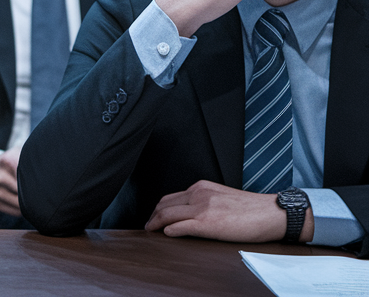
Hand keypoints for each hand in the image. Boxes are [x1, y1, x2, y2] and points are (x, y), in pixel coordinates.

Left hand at [145, 180, 311, 242]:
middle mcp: (198, 194)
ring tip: (151, 231)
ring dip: (156, 223)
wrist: (272, 214)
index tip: (155, 216)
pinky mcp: (207, 223)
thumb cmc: (252, 209)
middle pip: (164, 205)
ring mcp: (202, 208)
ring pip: (168, 215)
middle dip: (153, 216)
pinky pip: (180, 226)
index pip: (171, 197)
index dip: (159, 208)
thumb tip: (190, 212)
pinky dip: (170, 230)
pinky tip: (166, 234)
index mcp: (202, 187)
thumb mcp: (222, 197)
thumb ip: (205, 200)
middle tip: (149, 226)